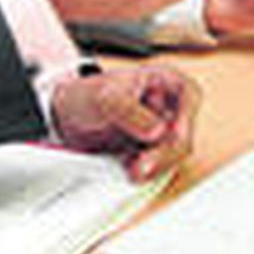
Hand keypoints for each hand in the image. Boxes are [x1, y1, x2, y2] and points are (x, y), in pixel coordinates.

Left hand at [51, 63, 200, 181]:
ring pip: (171, 154)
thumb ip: (130, 112)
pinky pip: (156, 166)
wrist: (64, 116)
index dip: (185, 117)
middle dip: (164, 153)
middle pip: (182, 133)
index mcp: (165, 81)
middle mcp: (167, 107)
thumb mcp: (105, 97)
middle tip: (141, 166)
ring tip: (132, 170)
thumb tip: (158, 132)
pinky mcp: (148, 152)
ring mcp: (160, 131)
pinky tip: (128, 170)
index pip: (189, 96)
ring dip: (154, 166)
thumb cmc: (86, 95)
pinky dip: (144, 171)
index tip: (170, 136)